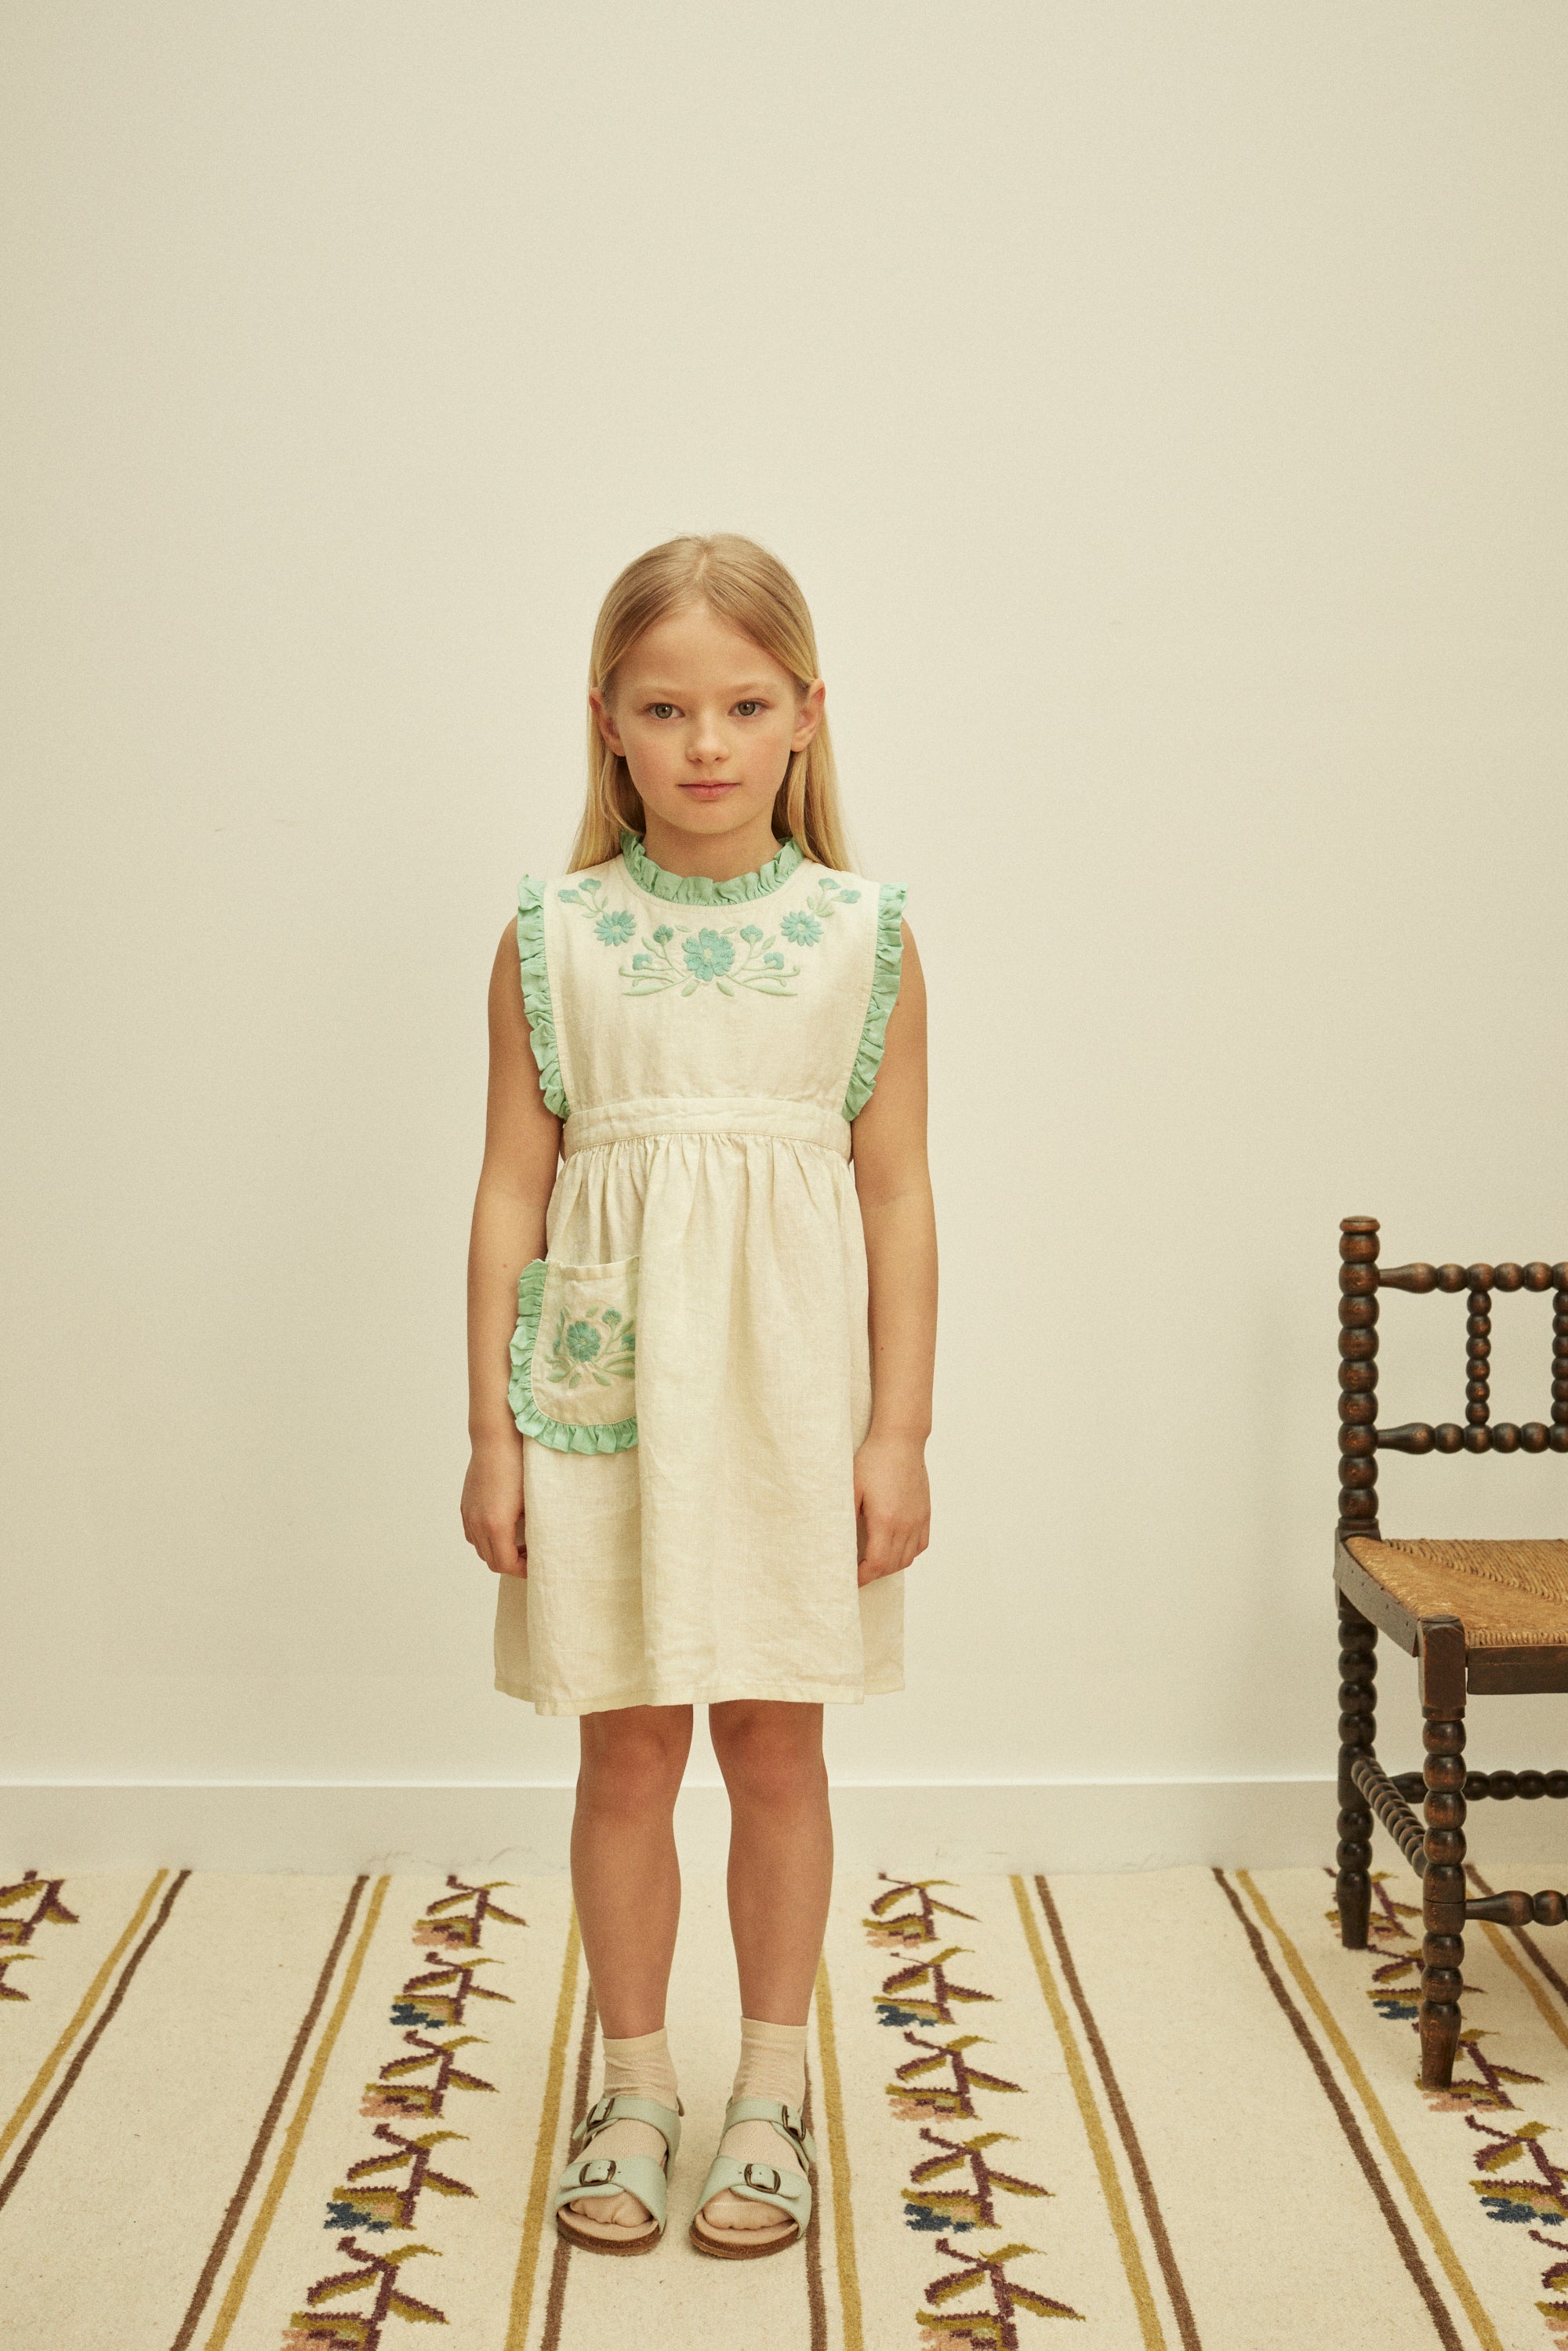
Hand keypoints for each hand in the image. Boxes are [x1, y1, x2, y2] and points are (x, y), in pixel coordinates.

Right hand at [461, 1432, 527, 1577]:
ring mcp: (468, 1515)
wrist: (496, 1438)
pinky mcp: (465, 1506)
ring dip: (498, 1552)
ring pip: (480, 1549)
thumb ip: (533, 1528)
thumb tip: (540, 1544)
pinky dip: (487, 1540)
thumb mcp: (534, 1500)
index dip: (523, 1570)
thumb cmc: (519, 1465)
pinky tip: (503, 1528)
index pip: (506, 1564)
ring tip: (519, 1542)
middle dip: (512, 1564)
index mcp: (496, 1525)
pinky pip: (473, 1534)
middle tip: (531, 1556)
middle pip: (491, 1562)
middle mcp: (477, 1523)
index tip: (538, 1564)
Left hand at [852, 1430, 929, 1584]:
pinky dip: (908, 1554)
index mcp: (885, 1520)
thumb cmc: (873, 1461)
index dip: (863, 1577)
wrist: (900, 1441)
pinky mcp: (925, 1513)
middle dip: (874, 1574)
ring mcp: (918, 1519)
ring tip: (874, 1562)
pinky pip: (921, 1545)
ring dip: (890, 1566)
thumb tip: (837, 1542)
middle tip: (857, 1571)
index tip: (851, 1580)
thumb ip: (845, 1517)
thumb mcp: (851, 1488)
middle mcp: (905, 1524)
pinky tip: (895, 1548)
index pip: (877, 1563)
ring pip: (908, 1558)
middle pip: (892, 1565)